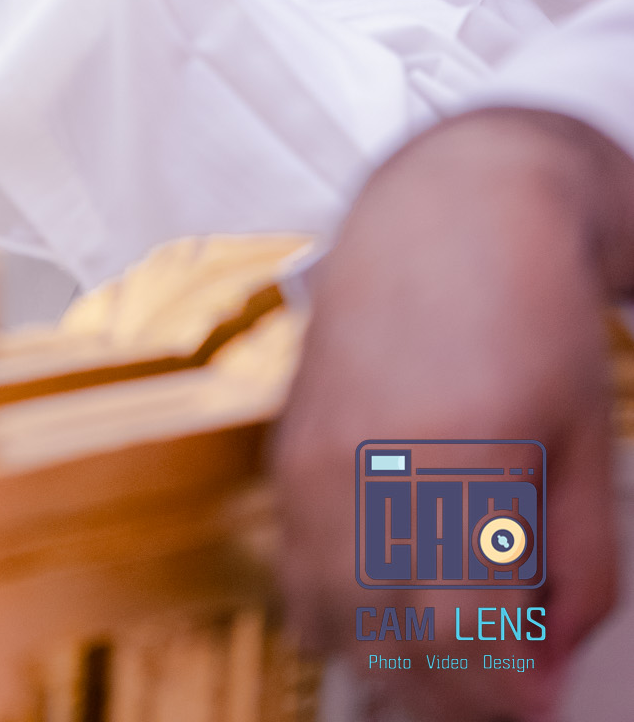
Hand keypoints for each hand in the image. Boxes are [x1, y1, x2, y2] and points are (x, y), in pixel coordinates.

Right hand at [276, 111, 633, 718]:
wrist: (454, 206)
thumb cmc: (530, 303)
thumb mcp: (588, 442)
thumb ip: (580, 566)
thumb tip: (550, 655)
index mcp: (450, 457)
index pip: (455, 632)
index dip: (500, 689)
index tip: (538, 700)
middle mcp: (364, 457)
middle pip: (381, 636)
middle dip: (446, 686)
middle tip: (503, 682)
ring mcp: (314, 450)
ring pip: (326, 611)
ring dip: (385, 654)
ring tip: (447, 649)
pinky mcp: (290, 441)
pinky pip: (294, 561)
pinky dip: (338, 603)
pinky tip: (390, 597)